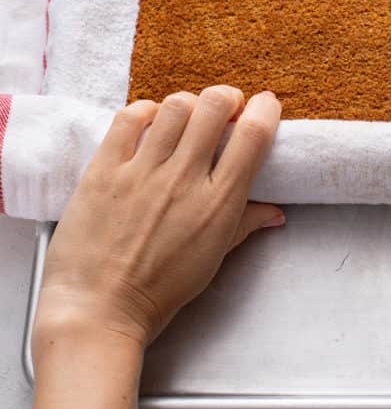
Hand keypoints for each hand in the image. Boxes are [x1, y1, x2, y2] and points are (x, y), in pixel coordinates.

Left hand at [33, 85, 284, 354]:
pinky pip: (128, 119)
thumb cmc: (157, 293)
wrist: (97, 311)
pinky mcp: (105, 170)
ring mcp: (142, 172)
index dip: (265, 110)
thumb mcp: (211, 261)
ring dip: (188, 103)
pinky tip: (149, 121)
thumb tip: (275, 211)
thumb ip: (244, 226)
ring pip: (175, 107)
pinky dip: (144, 111)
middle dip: (226, 97)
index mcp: (217, 205)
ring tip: (187, 114)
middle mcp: (183, 180)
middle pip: (214, 107)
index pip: (252, 136)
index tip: (265, 106)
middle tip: (225, 106)